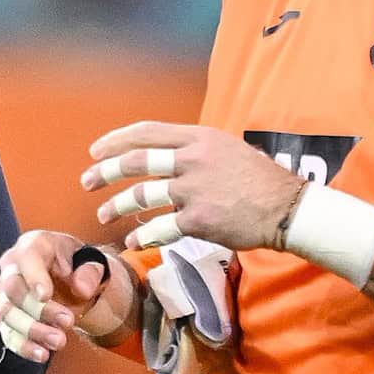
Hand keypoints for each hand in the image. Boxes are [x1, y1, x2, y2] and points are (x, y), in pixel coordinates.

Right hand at [0, 230, 128, 362]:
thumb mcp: (91, 259)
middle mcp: (12, 268)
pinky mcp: (7, 317)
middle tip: (68, 321)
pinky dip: (23, 346)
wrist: (70, 278)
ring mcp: (5, 294)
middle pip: (13, 289)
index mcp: (33, 246)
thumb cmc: (76, 263)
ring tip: (59, 342)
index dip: (33, 277)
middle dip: (39, 309)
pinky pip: (7, 333)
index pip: (26, 258)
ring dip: (32, 331)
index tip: (45, 295)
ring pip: (6, 314)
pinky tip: (42, 354)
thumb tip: (81, 289)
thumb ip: (90, 270)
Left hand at [82, 121, 304, 251]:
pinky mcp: (198, 221)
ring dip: (117, 206)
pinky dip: (142, 236)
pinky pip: (160, 228)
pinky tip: (132, 241)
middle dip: (105, 172)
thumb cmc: (258, 178)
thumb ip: (193, 149)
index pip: (146, 132)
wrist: (286, 207)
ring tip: (104, 214)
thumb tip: (163, 156)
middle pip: (136, 161)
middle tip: (87, 181)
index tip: (96, 151)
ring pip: (142, 196)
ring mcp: (194, 190)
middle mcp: (192, 160)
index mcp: (198, 137)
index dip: (115, 141)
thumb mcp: (226, 148)